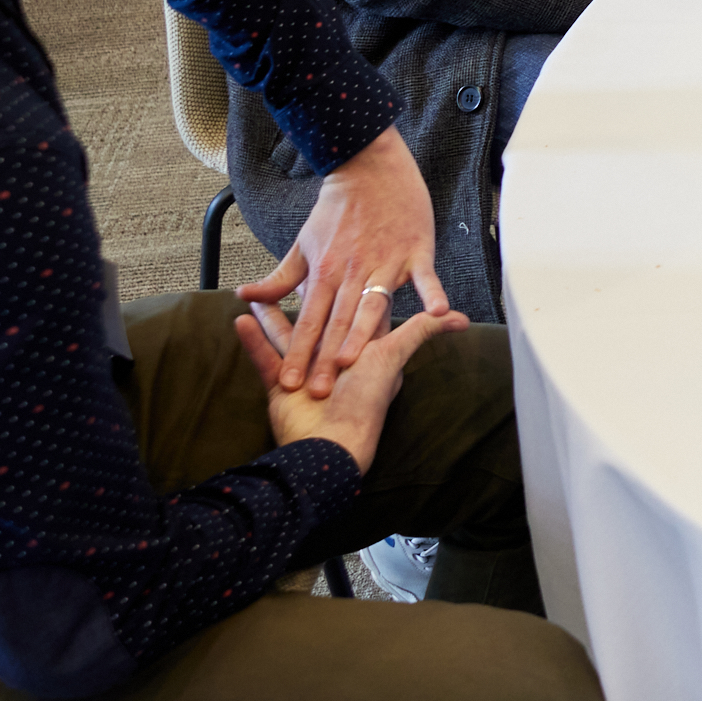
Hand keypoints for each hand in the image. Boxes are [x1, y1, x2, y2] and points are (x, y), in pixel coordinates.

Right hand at [237, 292, 466, 475]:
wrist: (331, 443)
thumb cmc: (366, 400)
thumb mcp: (393, 357)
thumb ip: (421, 332)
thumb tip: (461, 318)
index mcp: (361, 346)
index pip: (356, 310)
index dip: (351, 286)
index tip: (343, 256)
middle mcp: (333, 356)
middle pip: (317, 318)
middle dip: (303, 296)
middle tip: (290, 269)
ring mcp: (306, 370)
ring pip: (288, 335)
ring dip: (272, 314)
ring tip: (252, 290)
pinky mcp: (281, 384)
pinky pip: (265, 357)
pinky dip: (253, 339)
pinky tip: (240, 317)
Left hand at [240, 126, 448, 393]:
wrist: (369, 169)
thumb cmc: (336, 209)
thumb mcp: (303, 243)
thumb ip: (279, 278)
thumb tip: (245, 297)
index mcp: (325, 271)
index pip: (308, 321)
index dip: (299, 353)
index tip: (291, 383)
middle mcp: (352, 270)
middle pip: (337, 322)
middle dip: (327, 359)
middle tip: (321, 393)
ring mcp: (385, 261)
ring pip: (373, 305)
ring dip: (364, 335)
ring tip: (357, 363)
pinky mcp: (415, 250)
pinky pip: (425, 276)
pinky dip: (431, 292)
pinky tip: (439, 312)